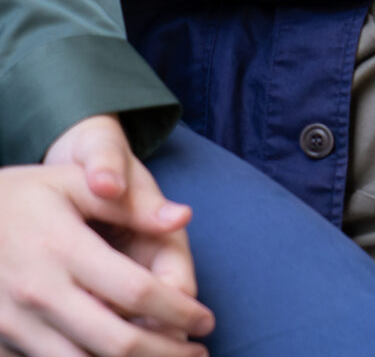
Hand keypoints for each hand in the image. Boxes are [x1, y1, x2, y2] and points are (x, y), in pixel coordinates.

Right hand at [1, 117, 210, 356]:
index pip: (137, 291)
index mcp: (63, 250)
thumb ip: (129, 203)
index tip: (208, 318)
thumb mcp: (70, 181)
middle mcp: (38, 293)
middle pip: (116, 342)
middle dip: (166, 354)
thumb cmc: (20, 197)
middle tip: (198, 355)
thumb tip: (182, 218)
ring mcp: (12, 324)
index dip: (180, 311)